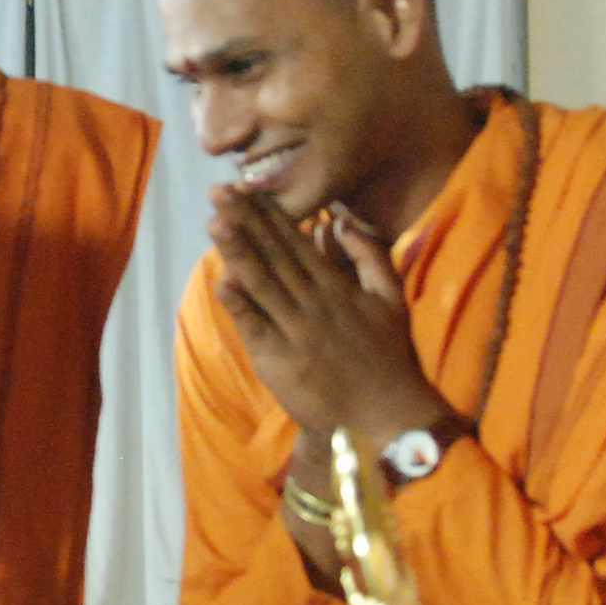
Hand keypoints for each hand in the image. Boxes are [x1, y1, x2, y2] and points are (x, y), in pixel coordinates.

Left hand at [209, 189, 445, 463]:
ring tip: (214, 221)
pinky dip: (239, 306)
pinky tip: (222, 281)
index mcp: (337, 287)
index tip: (246, 187)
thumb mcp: (391, 299)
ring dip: (236, 252)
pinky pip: (256, 328)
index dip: (269, 215)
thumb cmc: (388, 358)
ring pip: (261, 284)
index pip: (297, 243)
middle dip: (244, 222)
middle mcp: (313, 303)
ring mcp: (295, 332)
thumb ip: (370, 256)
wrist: (383, 416)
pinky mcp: (280, 361)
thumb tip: (341, 221)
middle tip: (218, 191)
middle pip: (273, 256)